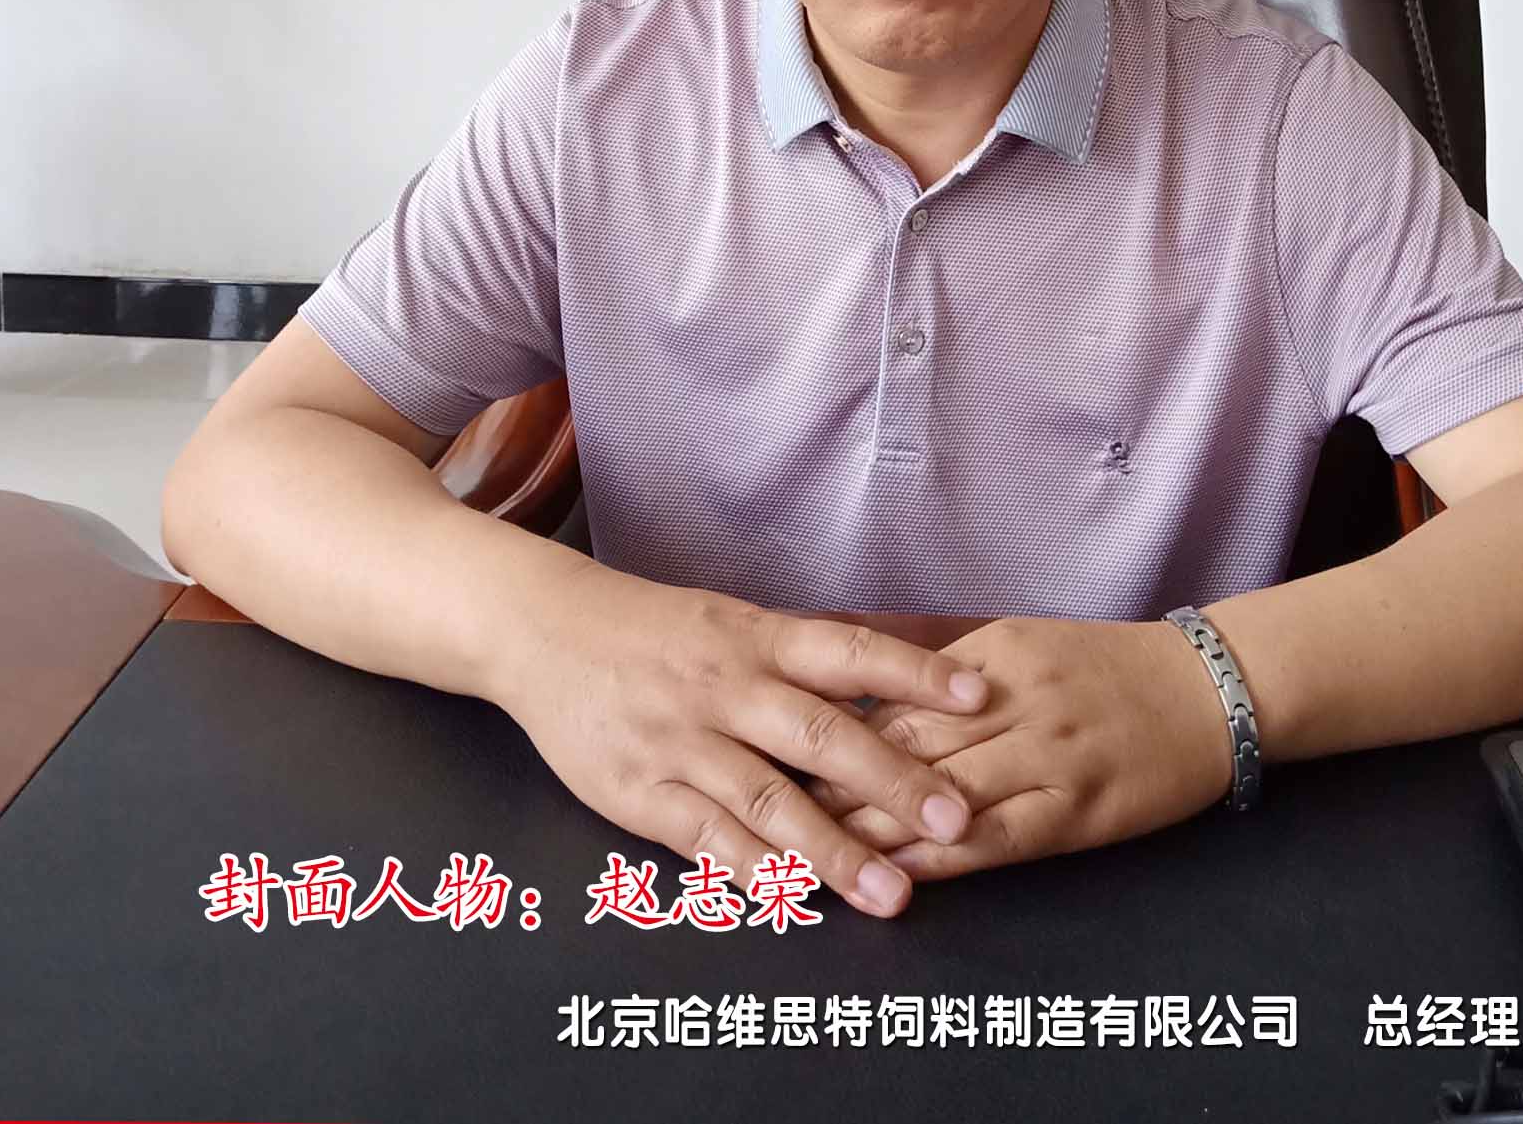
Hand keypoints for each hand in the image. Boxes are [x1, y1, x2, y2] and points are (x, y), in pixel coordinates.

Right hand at [497, 561, 991, 918]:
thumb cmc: (657, 631)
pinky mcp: (640, 793)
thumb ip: (805, 658)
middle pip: (821, 734)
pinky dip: (754, 873)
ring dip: (835, 852)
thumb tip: (899, 681)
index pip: (850, 650)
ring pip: (768, 801)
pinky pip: (706, 840)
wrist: (544, 630)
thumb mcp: (734, 622)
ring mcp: (682, 743)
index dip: (916, 672)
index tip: (979, 697)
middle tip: (957, 819)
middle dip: (894, 781)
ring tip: (893, 893)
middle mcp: (728, 687)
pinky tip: (799, 900)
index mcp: (758, 637)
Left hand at [801, 616, 1237, 880]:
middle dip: (828, 782)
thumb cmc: (1108, 668)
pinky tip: (896, 878)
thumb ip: (945, 668)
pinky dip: (939, 859)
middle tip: (763, 811)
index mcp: (989, 655)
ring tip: (806, 855)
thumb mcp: (1021, 643)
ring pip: (937, 794)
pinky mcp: (1076, 808)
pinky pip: (996, 838)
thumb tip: (860, 688)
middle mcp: (1009, 699)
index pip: (890, 696)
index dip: (826, 733)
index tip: (772, 756)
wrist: (1207, 690)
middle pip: (899, 745)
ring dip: (868, 829)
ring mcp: (1045, 754)